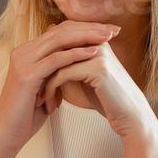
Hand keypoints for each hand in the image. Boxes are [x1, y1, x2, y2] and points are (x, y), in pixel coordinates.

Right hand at [0, 21, 120, 157]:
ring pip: (59, 40)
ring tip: (107, 37)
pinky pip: (56, 60)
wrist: (6, 134)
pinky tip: (93, 53)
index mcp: (27, 52)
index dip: (84, 28)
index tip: (106, 31)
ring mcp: (23, 61)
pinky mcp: (27, 74)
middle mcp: (23, 52)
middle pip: (61, 30)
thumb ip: (55, 72)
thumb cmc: (25, 115)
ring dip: (86, 37)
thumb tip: (74, 64)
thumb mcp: (45, 87)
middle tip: (112, 29)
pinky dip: (76, 54)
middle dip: (89, 28)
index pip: (59, 31)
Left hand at [38, 42, 157, 141]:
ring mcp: (97, 53)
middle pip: (56, 48)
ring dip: (43, 83)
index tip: (33, 80)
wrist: (129, 117)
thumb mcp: (83, 79)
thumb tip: (45, 56)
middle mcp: (96, 42)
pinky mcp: (97, 68)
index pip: (59, 40)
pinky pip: (62, 75)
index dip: (44, 59)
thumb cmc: (105, 99)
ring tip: (38, 100)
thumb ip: (67, 65)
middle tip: (28, 88)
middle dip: (40, 69)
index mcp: (93, 41)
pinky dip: (51, 91)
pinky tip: (50, 105)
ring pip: (55, 62)